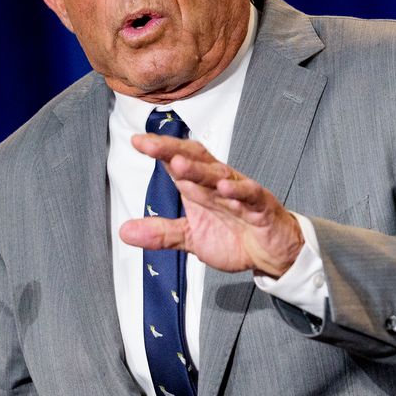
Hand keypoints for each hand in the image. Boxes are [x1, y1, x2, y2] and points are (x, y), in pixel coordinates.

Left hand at [120, 135, 304, 277]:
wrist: (271, 254)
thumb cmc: (235, 237)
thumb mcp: (191, 238)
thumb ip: (161, 233)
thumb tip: (124, 231)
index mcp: (200, 188)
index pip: (178, 162)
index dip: (160, 151)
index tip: (138, 141)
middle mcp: (219, 185)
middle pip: (196, 161)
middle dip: (172, 151)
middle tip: (150, 145)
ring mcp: (241, 195)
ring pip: (219, 176)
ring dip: (199, 171)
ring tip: (179, 164)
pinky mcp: (261, 209)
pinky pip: (250, 197)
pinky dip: (239, 192)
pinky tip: (225, 188)